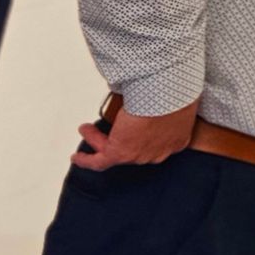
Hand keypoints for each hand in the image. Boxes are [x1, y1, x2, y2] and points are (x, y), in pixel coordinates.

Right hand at [73, 99, 196, 170]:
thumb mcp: (173, 99)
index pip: (158, 145)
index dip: (145, 138)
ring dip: (99, 140)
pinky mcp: (121, 154)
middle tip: (111, 131)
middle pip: (135, 151)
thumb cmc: (174, 92)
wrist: (166, 96)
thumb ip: (164, 104)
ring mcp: (139, 156)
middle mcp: (158, 152)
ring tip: (86, 129)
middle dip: (121, 139)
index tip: (136, 131)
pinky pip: (100, 162)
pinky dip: (87, 160)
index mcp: (176, 139)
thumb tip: (154, 93)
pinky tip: (77, 157)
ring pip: (114, 152)